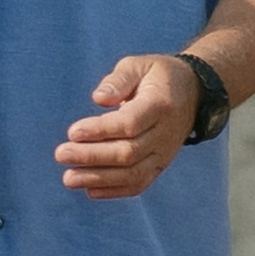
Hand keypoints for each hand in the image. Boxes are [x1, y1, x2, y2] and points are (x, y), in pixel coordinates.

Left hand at [56, 51, 200, 198]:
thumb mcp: (139, 65)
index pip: (129, 124)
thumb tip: (98, 98)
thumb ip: (118, 80)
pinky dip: (114, 191)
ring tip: (69, 178)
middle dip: (92, 156)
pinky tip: (89, 190)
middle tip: (61, 154)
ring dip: (98, 179)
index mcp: (160, 105)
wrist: (193, 93)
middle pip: (128, 152)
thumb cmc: (157, 76)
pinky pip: (139, 184)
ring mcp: (164, 153)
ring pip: (132, 174)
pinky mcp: (160, 165)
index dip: (100, 130)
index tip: (72, 132)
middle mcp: (165, 134)